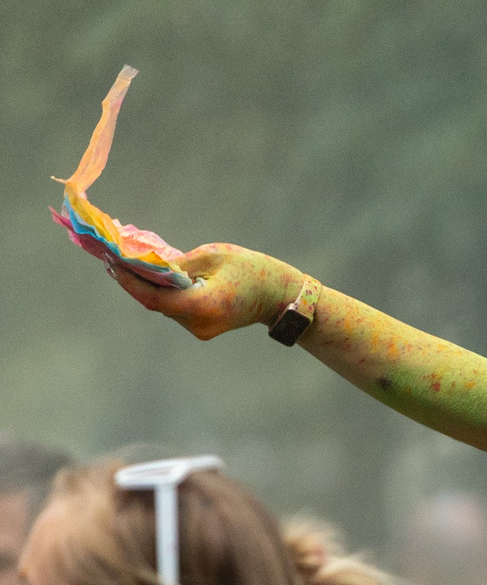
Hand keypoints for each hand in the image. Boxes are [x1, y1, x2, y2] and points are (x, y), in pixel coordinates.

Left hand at [107, 243, 299, 341]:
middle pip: (154, 302)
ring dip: (144, 285)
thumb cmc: (253, 270)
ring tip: (123, 261)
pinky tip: (149, 274)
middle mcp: (198, 324)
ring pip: (162, 306)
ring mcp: (200, 329)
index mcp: (203, 306)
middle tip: (108, 255)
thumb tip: (145, 264)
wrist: (280, 297)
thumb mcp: (212, 256)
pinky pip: (173, 308)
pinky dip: (161, 291)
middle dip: (131, 279)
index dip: (127, 279)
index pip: (153, 297)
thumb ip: (177, 263)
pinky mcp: (201, 327)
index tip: (108, 260)